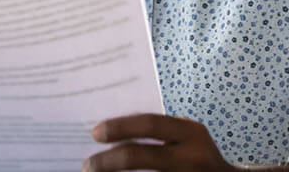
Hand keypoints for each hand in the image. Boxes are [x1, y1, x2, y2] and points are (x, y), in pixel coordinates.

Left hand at [83, 113, 236, 171]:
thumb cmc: (200, 159)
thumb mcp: (188, 139)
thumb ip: (162, 134)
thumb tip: (113, 133)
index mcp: (191, 134)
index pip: (149, 124)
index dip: (119, 127)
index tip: (95, 133)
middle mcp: (192, 157)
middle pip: (138, 156)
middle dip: (107, 161)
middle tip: (87, 165)